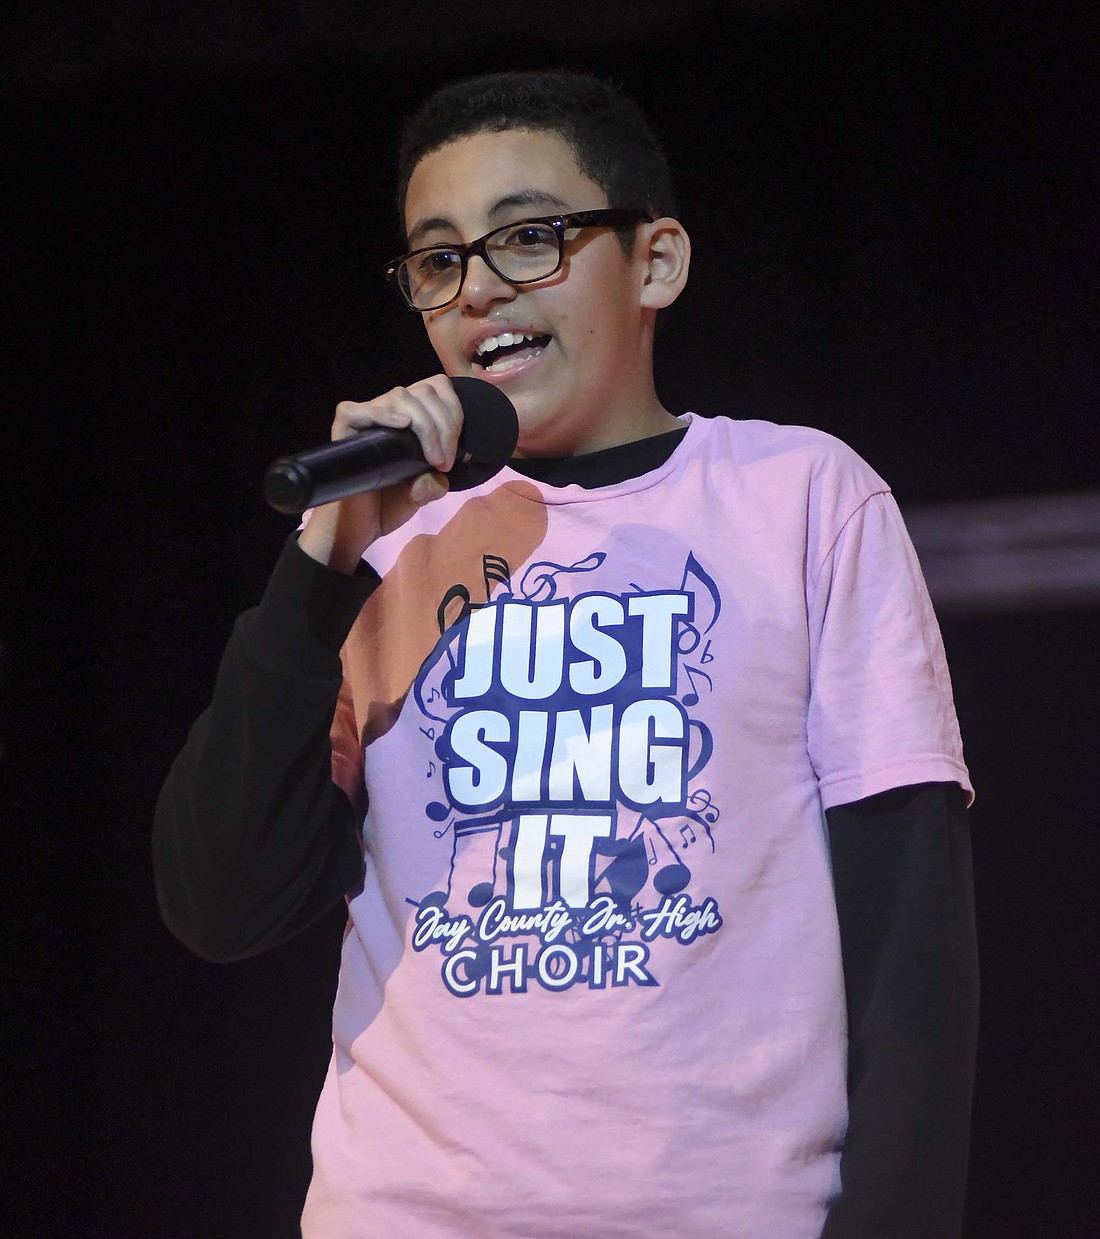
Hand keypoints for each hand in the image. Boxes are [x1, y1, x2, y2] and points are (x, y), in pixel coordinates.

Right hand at [297, 374, 462, 572]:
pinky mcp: (343, 431)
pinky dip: (382, 412)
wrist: (358, 530)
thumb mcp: (423, 492)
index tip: (458, 453)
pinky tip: (402, 423)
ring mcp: (364, 419)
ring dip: (426, 425)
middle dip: (447, 424)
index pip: (436, 388)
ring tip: (433, 459)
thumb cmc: (387, 506)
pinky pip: (356, 410)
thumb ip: (436, 479)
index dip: (454, 412)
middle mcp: (387, 412)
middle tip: (446, 462)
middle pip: (424, 391)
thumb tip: (441, 470)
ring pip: (400, 396)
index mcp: (408, 419)